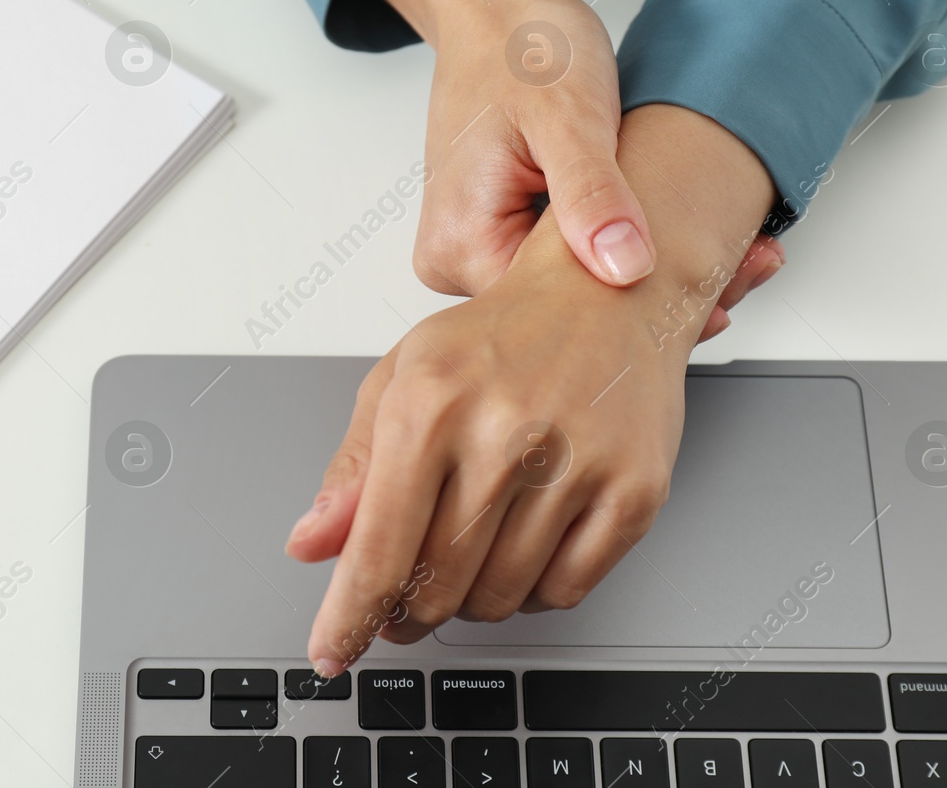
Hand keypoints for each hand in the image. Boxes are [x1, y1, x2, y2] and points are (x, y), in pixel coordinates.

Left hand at [286, 105, 776, 671]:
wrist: (610, 294)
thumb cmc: (499, 339)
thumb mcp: (402, 381)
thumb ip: (352, 470)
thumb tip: (311, 545)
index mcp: (431, 402)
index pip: (378, 547)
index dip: (348, 616)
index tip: (331, 653)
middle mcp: (504, 432)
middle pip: (437, 586)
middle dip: (408, 610)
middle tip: (404, 599)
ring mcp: (577, 464)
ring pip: (499, 599)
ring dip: (470, 602)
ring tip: (467, 556)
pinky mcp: (635, 490)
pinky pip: (565, 592)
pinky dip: (532, 593)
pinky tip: (520, 553)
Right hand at [345, 0, 782, 338]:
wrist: (498, 11)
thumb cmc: (521, 47)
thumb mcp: (567, 114)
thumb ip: (592, 193)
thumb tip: (621, 267)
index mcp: (457, 249)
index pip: (559, 318)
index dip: (645, 306)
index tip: (720, 287)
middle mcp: (457, 262)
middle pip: (570, 313)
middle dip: (662, 292)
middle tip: (747, 262)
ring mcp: (480, 251)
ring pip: (581, 290)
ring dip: (654, 270)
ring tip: (731, 248)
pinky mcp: (506, 237)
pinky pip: (575, 262)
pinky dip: (630, 247)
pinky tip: (683, 232)